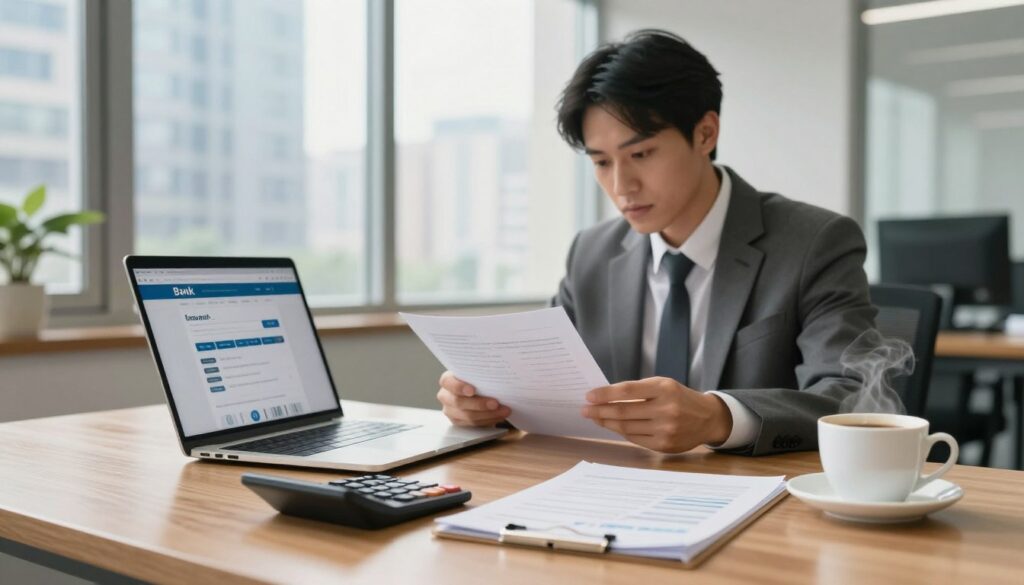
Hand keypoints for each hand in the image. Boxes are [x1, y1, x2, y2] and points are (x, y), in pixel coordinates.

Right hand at [436, 371, 510, 426]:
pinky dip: (488, 420)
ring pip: (467, 416)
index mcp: (447, 380)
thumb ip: (481, 372)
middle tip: (496, 403)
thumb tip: (497, 374)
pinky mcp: (458, 422)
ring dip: (488, 414)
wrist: (478, 389)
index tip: (472, 390)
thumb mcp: (477, 372)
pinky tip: (499, 415)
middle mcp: (445, 396)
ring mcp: (450, 410)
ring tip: (503, 410)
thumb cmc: (477, 378)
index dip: (458, 387)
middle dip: (479, 404)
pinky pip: (473, 424)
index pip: (447, 382)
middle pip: (459, 402)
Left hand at [581, 377, 732, 452]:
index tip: (589, 396)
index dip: (605, 394)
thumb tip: (605, 398)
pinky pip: (635, 439)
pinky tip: (613, 426)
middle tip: (585, 410)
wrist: (708, 418)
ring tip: (596, 418)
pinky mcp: (665, 445)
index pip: (627, 390)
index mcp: (664, 389)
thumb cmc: (680, 398)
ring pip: (627, 428)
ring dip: (607, 423)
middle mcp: (666, 409)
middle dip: (600, 411)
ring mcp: (666, 429)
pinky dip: (621, 432)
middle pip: (624, 411)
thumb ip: (638, 390)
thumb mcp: (663, 385)